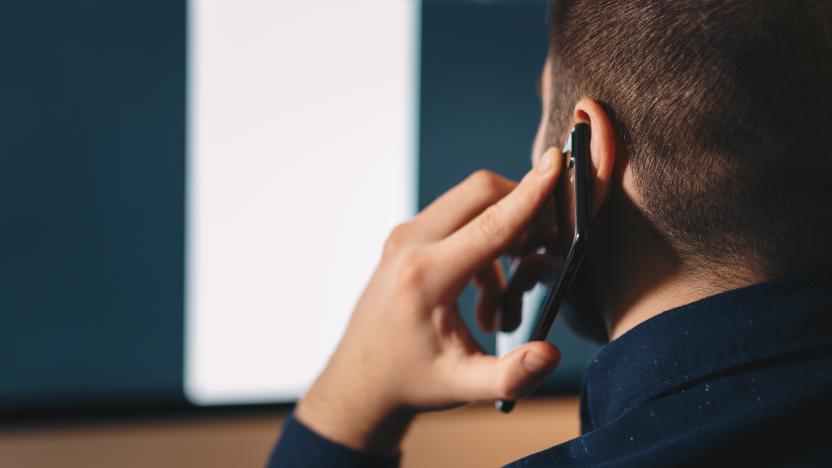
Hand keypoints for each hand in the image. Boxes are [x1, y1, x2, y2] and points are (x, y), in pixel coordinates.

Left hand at [295, 148, 563, 453]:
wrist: (361, 379)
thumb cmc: (411, 380)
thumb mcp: (463, 386)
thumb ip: (512, 374)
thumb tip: (552, 353)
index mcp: (426, 276)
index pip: (491, 223)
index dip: (530, 193)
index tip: (558, 161)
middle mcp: (410, 244)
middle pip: (480, 192)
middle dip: (523, 206)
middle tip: (547, 248)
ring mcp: (404, 236)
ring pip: (470, 204)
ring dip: (503, 237)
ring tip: (503, 305)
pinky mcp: (405, 238)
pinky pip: (457, 219)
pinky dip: (483, 245)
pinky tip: (484, 298)